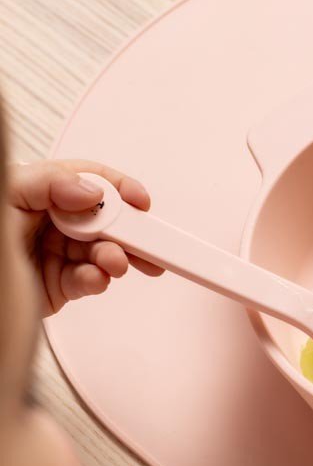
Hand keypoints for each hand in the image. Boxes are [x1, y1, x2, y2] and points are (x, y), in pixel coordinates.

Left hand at [8, 159, 162, 315]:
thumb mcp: (6, 198)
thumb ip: (48, 184)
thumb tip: (90, 191)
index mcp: (35, 192)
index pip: (85, 180)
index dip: (116, 187)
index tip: (138, 200)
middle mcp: (47, 221)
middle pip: (101, 217)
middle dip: (126, 228)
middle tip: (145, 240)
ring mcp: (55, 253)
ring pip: (101, 250)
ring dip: (115, 256)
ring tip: (115, 263)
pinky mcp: (60, 285)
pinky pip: (89, 279)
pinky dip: (97, 279)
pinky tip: (93, 278)